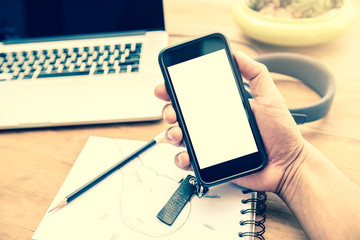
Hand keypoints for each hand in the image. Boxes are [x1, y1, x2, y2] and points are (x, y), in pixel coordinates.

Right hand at [154, 51, 306, 192]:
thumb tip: (237, 54)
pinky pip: (188, 161)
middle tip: (173, 111)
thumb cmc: (281, 133)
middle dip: (169, 110)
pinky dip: (181, 158)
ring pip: (180, 137)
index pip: (194, 96)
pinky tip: (187, 155)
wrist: (287, 164)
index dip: (176, 90)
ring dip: (171, 133)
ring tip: (179, 133)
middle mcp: (212, 124)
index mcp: (222, 107)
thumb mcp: (270, 97)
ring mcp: (210, 144)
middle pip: (181, 115)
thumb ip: (256, 74)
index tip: (167, 86)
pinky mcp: (210, 163)